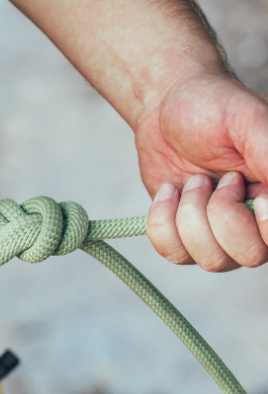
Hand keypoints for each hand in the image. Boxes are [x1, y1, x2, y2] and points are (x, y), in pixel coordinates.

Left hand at [141, 70, 267, 271]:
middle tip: (214, 178)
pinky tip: (169, 192)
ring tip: (191, 180)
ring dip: (190, 215)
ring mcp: (222, 235)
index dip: (264, 224)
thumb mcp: (247, 120)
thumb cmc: (214, 106)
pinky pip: (174, 255)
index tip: (245, 188)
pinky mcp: (186, 238)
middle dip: (220, 215)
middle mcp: (258, 221)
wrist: (165, 109)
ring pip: (211, 260)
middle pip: (249, 256)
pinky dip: (163, 222)